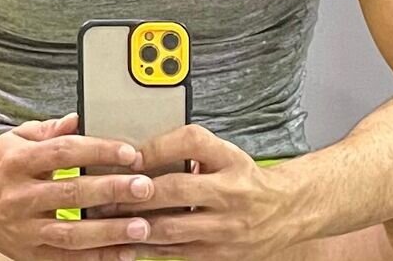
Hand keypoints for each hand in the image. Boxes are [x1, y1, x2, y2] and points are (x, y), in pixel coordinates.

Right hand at [0, 112, 159, 260]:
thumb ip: (50, 130)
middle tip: (144, 186)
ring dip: (108, 231)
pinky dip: (96, 258)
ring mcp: (23, 228)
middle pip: (70, 193)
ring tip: (140, 225)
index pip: (64, 153)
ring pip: (70, 233)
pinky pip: (65, 258)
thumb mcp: (16, 139)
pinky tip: (123, 252)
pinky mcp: (28, 253)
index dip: (99, 151)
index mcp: (17, 162)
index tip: (130, 152)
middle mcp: (18, 196)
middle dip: (111, 190)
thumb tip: (80, 119)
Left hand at [110, 124, 297, 260]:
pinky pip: (176, 252)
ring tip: (108, 220)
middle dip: (136, 192)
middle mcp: (232, 191)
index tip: (129, 154)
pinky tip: (128, 241)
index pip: (192, 142)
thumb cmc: (246, 180)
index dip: (156, 148)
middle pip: (176, 188)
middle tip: (105, 192)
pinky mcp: (220, 253)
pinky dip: (148, 246)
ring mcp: (227, 226)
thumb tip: (139, 153)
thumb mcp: (226, 155)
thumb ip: (190, 151)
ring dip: (134, 224)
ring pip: (171, 227)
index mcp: (231, 159)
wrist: (287, 212)